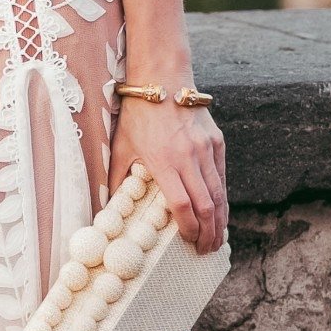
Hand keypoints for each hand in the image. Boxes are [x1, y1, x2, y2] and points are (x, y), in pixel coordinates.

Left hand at [108, 95, 227, 252]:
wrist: (163, 80)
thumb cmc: (137, 116)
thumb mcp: (121, 148)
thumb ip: (117, 179)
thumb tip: (107, 208)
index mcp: (164, 161)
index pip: (182, 205)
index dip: (188, 228)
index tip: (187, 242)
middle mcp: (189, 156)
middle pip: (207, 205)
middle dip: (208, 232)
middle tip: (205, 250)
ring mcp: (206, 149)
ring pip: (219, 193)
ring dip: (220, 220)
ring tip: (217, 238)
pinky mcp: (217, 142)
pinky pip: (222, 176)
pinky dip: (223, 198)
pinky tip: (220, 213)